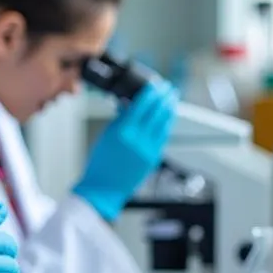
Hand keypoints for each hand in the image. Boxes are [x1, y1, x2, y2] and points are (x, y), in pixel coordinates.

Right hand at [73, 80, 177, 219]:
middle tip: (169, 88)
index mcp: (123, 131)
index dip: (151, 93)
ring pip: (164, 124)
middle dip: (165, 98)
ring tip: (172, 99)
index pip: (142, 105)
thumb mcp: (106, 136)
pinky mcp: (154, 158)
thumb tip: (127, 104)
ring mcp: (148, 149)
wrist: (103, 188)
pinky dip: (165, 125)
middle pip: (157, 112)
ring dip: (169, 109)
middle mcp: (138, 139)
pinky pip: (163, 137)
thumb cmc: (100, 164)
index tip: (156, 84)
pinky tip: (166, 118)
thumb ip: (119, 119)